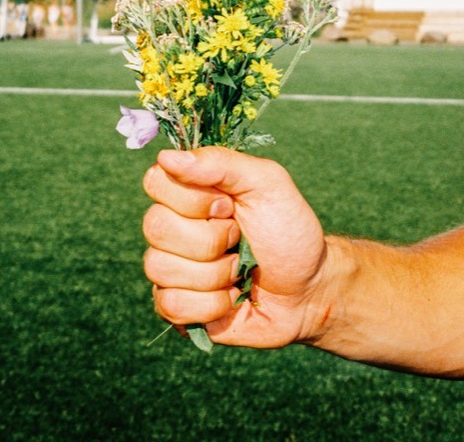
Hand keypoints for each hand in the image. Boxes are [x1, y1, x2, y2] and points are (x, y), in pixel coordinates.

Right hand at [142, 146, 328, 347]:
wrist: (308, 290)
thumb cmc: (289, 230)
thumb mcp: (267, 183)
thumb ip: (220, 162)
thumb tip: (167, 156)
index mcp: (189, 191)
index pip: (155, 181)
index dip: (193, 198)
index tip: (229, 205)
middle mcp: (173, 226)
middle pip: (155, 226)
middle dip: (210, 239)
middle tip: (239, 239)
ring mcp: (171, 268)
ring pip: (159, 268)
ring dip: (213, 275)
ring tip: (238, 272)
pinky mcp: (175, 306)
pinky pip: (170, 305)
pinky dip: (210, 306)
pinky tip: (230, 299)